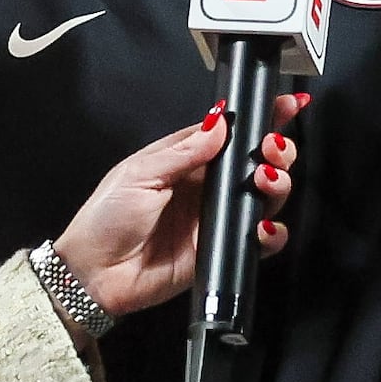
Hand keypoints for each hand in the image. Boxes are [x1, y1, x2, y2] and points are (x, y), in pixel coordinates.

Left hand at [50, 97, 303, 317]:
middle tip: (272, 150)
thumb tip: (220, 124)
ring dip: (277, 185)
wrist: (94, 275)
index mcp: (185, 159)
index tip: (286, 106)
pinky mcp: (220, 249)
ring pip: (265, 196)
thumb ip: (183, 150)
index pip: (230, 132)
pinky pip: (259, 241)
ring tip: (266, 181)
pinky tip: (261, 227)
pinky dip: (271, 233)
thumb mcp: (139, 174)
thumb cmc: (106, 218)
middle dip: (277, 150)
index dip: (260, 118)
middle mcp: (206, 186)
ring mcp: (215, 218)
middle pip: (256, 161)